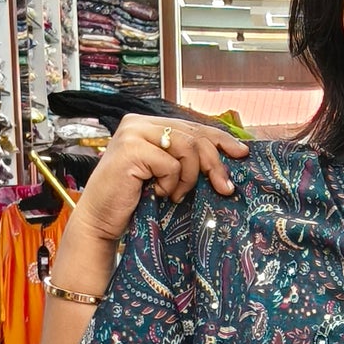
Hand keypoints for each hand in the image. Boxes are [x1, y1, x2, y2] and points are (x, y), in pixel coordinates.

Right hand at [69, 112, 248, 254]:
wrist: (101, 220)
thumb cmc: (134, 200)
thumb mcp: (165, 174)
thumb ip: (185, 158)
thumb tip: (229, 154)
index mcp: (147, 124)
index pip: (192, 125)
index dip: (220, 139)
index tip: (242, 153)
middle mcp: (138, 123)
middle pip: (193, 135)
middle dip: (213, 163)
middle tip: (224, 187)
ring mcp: (132, 133)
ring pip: (186, 147)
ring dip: (188, 178)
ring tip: (175, 194)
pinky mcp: (130, 150)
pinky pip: (171, 164)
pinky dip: (171, 184)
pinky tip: (158, 193)